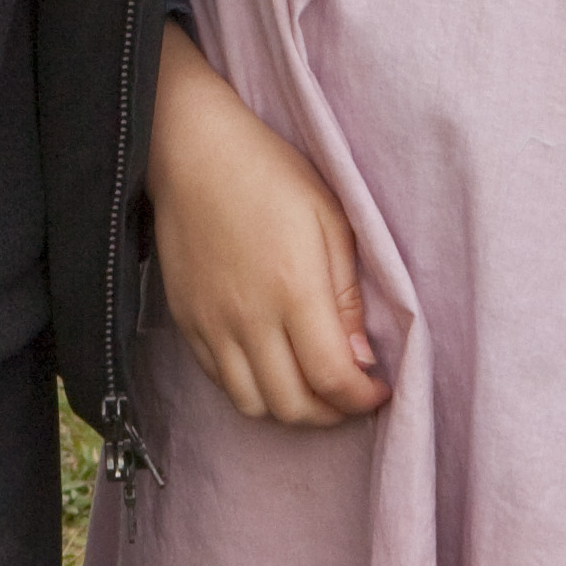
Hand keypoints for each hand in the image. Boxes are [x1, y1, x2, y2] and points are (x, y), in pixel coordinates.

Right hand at [147, 23, 384, 425]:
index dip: (362, 399)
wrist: (193, 153)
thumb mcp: (330, 222)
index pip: (332, 379)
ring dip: (290, 408)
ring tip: (312, 387)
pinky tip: (272, 367)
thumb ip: (347, 298)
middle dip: (331, 413)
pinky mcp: (186, 321)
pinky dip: (252, 389)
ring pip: (253, 405)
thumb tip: (361, 360)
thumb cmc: (271, 175)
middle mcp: (249, 319)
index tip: (379, 391)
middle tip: (351, 395)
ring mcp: (212, 325)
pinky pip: (220, 381)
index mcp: (294, 291)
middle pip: (293, 405)